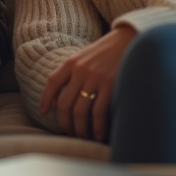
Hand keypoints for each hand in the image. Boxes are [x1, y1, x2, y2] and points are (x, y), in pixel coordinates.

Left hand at [39, 25, 136, 141]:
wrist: (131, 39)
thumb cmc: (107, 51)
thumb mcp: (85, 56)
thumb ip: (70, 73)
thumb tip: (57, 100)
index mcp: (72, 62)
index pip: (52, 82)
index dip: (45, 99)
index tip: (43, 112)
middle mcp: (81, 70)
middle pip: (65, 104)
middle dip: (65, 123)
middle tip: (69, 132)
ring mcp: (96, 78)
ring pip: (80, 112)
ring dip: (80, 129)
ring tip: (84, 136)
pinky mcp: (111, 85)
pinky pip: (99, 112)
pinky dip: (97, 127)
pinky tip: (99, 134)